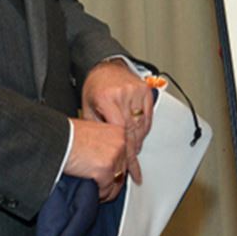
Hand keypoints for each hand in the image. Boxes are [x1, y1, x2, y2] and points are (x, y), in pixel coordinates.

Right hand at [63, 118, 131, 200]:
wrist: (56, 140)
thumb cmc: (67, 136)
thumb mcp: (93, 133)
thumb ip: (105, 144)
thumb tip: (108, 158)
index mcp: (118, 132)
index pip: (129, 155)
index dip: (127, 169)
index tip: (136, 180)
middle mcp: (120, 144)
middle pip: (123, 170)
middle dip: (113, 181)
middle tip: (103, 188)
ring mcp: (114, 157)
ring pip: (115, 183)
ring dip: (106, 190)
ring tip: (95, 192)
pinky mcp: (105, 171)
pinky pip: (105, 190)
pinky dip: (98, 194)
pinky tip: (90, 192)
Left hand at [82, 59, 154, 183]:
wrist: (105, 66)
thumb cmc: (95, 87)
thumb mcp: (87, 108)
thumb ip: (96, 129)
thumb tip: (104, 151)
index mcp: (107, 98)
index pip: (120, 131)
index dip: (126, 152)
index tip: (128, 168)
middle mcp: (124, 94)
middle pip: (133, 131)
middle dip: (133, 152)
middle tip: (134, 169)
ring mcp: (137, 91)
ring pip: (143, 125)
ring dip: (139, 141)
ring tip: (134, 154)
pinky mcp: (146, 91)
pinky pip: (149, 117)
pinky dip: (145, 129)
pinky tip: (140, 137)